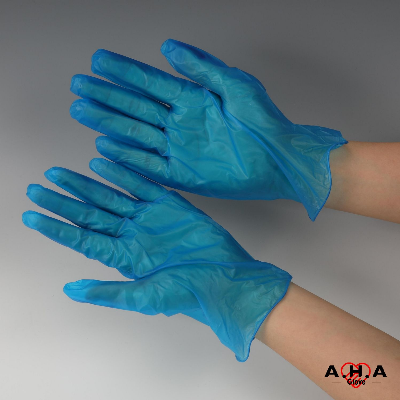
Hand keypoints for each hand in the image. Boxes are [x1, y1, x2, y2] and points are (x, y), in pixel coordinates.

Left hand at [22, 159, 290, 360]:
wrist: (225, 278)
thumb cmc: (188, 293)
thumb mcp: (144, 297)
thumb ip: (107, 292)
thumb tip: (71, 289)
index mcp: (124, 258)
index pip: (82, 238)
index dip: (57, 226)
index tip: (33, 214)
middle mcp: (132, 236)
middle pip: (91, 213)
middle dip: (65, 199)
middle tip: (41, 185)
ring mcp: (150, 218)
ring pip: (111, 196)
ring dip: (88, 184)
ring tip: (63, 172)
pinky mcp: (170, 205)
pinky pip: (142, 185)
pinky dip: (123, 174)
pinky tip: (103, 163)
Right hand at [70, 39, 345, 219]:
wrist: (280, 160)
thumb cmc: (264, 123)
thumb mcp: (236, 86)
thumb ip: (202, 68)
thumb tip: (169, 48)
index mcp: (193, 100)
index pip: (151, 83)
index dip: (125, 72)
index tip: (99, 61)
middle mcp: (181, 124)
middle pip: (137, 108)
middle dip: (107, 97)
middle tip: (80, 87)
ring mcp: (180, 149)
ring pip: (138, 134)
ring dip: (110, 124)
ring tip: (83, 112)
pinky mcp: (184, 174)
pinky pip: (150, 165)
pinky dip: (128, 157)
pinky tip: (107, 147)